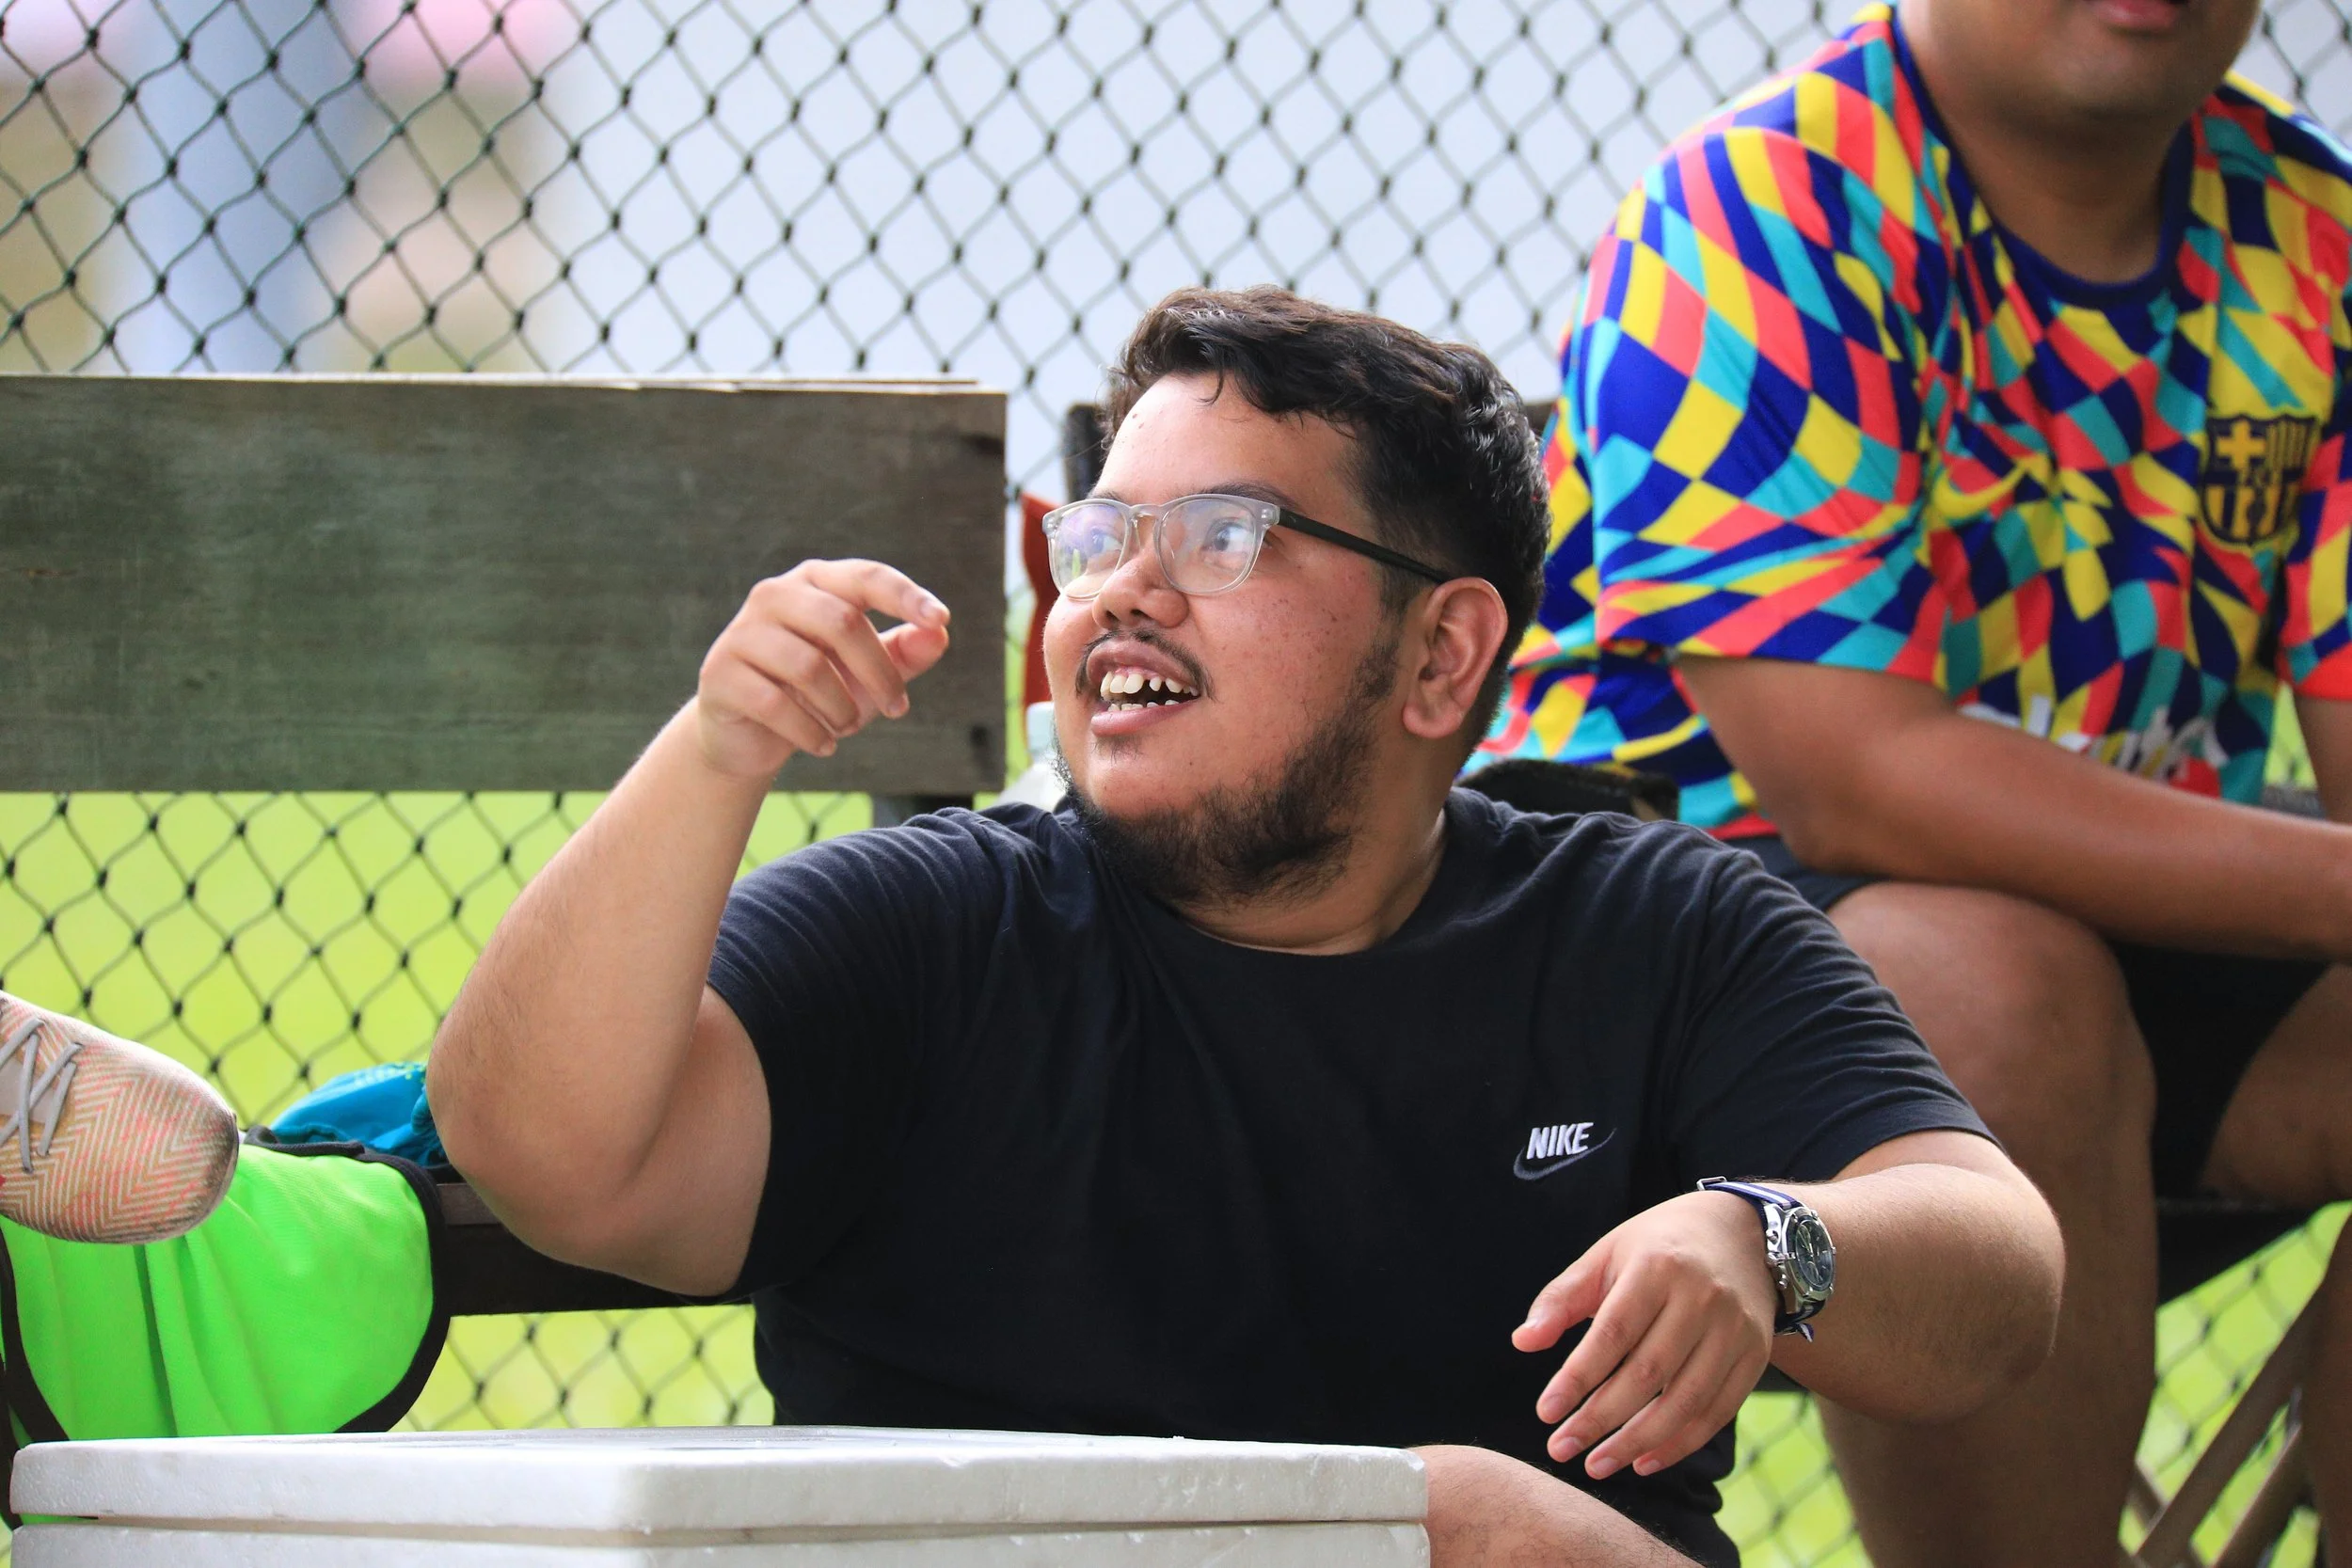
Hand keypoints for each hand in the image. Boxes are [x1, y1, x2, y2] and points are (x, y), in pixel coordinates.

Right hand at [694, 559, 950, 778]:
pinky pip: (776, 704)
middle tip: (897, 709)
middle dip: (879, 673)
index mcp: (816, 582)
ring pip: (809, 667)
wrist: (751, 736)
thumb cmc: (820, 694)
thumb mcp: (868, 673)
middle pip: (842, 622)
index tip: (941, 619)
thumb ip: (905, 652)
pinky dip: (811, 732)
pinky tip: (823, 745)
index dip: (905, 596)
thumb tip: (939, 635)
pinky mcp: (720, 674)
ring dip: (842, 709)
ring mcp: (743, 633)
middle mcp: (775, 595)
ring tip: (846, 728)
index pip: (865, 576)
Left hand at [1513, 1191, 1776, 1480]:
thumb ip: (1563, 1298)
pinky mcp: (1756, 1356)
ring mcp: (1735, 1330)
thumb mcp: (1607, 1254)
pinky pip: (1718, 1411)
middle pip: (1648, 1373)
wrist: (1742, 1233)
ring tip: (1596, 1464)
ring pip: (1685, 1401)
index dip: (1578, 1378)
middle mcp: (1702, 1299)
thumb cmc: (1657, 1247)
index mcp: (1658, 1267)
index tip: (1545, 1413)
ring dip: (1638, 1441)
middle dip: (1600, 1419)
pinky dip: (1681, 1443)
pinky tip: (1644, 1459)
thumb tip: (1522, 1342)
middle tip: (1561, 1448)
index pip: (1613, 1333)